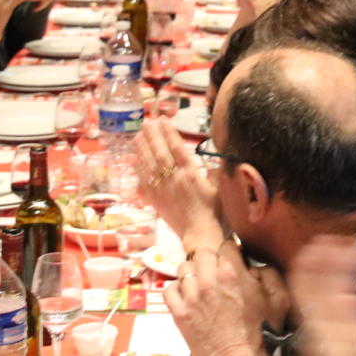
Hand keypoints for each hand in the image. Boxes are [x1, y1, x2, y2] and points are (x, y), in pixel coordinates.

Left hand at [135, 118, 221, 249]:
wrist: (201, 236)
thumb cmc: (216, 213)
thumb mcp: (220, 188)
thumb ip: (216, 171)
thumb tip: (217, 156)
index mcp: (191, 174)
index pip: (177, 148)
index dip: (169, 133)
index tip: (163, 120)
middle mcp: (174, 179)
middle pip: (160, 153)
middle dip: (152, 136)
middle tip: (146, 123)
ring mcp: (163, 190)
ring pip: (149, 166)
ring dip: (142, 149)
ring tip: (137, 135)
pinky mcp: (156, 202)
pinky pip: (143, 183)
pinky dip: (138, 171)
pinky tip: (135, 162)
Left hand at [164, 246, 264, 355]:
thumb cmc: (258, 332)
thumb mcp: (275, 299)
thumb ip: (266, 273)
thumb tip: (250, 265)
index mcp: (232, 273)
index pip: (226, 245)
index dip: (231, 253)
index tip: (232, 260)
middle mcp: (208, 280)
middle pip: (202, 253)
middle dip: (210, 260)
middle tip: (216, 273)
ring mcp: (191, 296)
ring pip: (184, 268)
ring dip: (193, 274)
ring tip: (201, 285)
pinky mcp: (179, 313)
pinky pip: (169, 289)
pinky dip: (177, 291)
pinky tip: (187, 296)